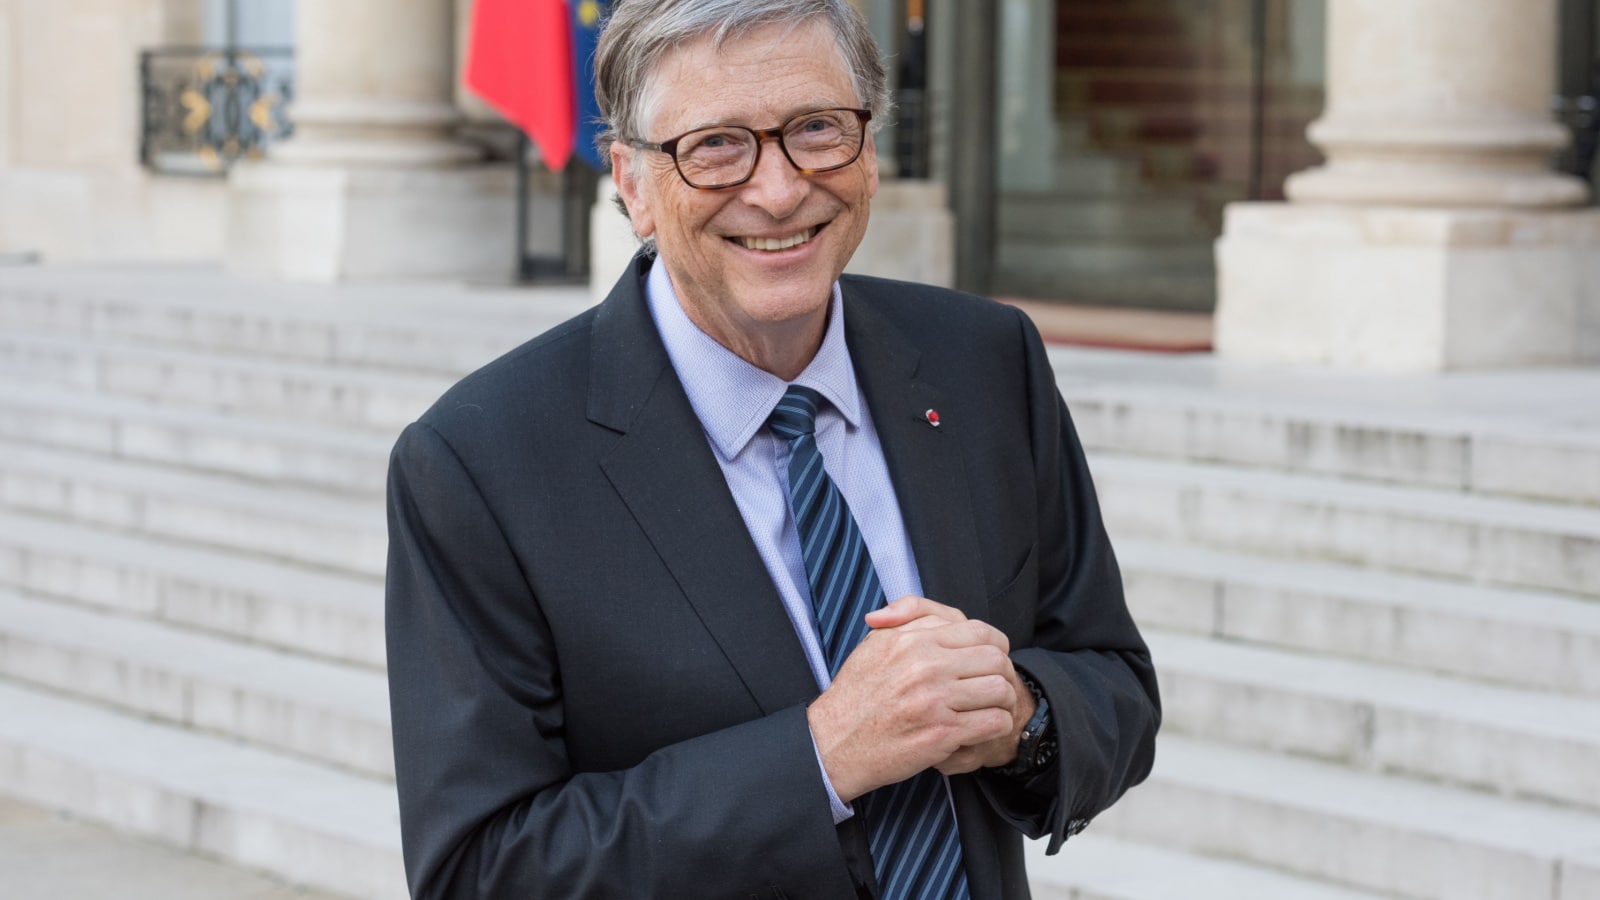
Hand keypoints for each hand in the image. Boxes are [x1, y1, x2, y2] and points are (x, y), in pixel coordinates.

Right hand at [807, 596, 1020, 800]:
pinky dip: (996, 726)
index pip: (979, 631)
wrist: (835, 743)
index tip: (991, 659)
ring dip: (1002, 701)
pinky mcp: (942, 734)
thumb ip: (908, 619)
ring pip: (1000, 689)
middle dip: (1003, 673)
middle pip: (995, 659)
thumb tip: (939, 617)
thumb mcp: (874, 644)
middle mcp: (926, 666)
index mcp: (913, 641)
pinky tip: (981, 728)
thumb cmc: (856, 695)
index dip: (995, 645)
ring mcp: (935, 700)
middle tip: (994, 686)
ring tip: (990, 708)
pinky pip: (993, 722)